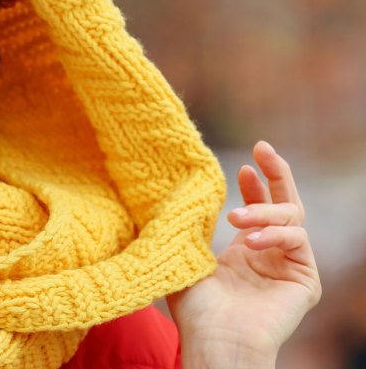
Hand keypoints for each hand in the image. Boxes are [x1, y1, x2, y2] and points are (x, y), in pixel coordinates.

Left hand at [168, 142, 321, 367]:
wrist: (213, 343)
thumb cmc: (195, 309)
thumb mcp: (186, 254)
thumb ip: (191, 223)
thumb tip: (184, 187)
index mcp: (246, 251)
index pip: (259, 207)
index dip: (254, 183)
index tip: (242, 164)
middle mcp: (271, 255)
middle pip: (286, 203)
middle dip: (276, 172)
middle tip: (263, 147)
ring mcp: (290, 266)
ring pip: (291, 217)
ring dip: (264, 210)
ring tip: (236, 218)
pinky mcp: (305, 279)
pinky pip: (298, 239)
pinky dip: (275, 233)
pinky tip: (250, 240)